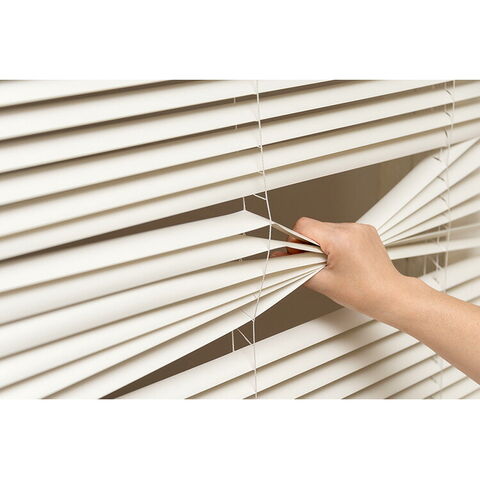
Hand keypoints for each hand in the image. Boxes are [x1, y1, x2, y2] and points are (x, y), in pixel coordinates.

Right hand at [286, 217, 416, 319]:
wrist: (390, 296)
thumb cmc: (363, 293)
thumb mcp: (322, 282)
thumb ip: (296, 268)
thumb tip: (281, 259)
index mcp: (339, 238)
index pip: (303, 226)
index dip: (295, 241)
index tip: (298, 255)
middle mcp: (351, 229)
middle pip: (314, 227)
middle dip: (309, 245)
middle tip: (316, 264)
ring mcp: (360, 228)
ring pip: (327, 229)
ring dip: (323, 244)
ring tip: (332, 264)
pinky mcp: (366, 231)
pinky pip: (341, 231)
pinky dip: (336, 243)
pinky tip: (343, 260)